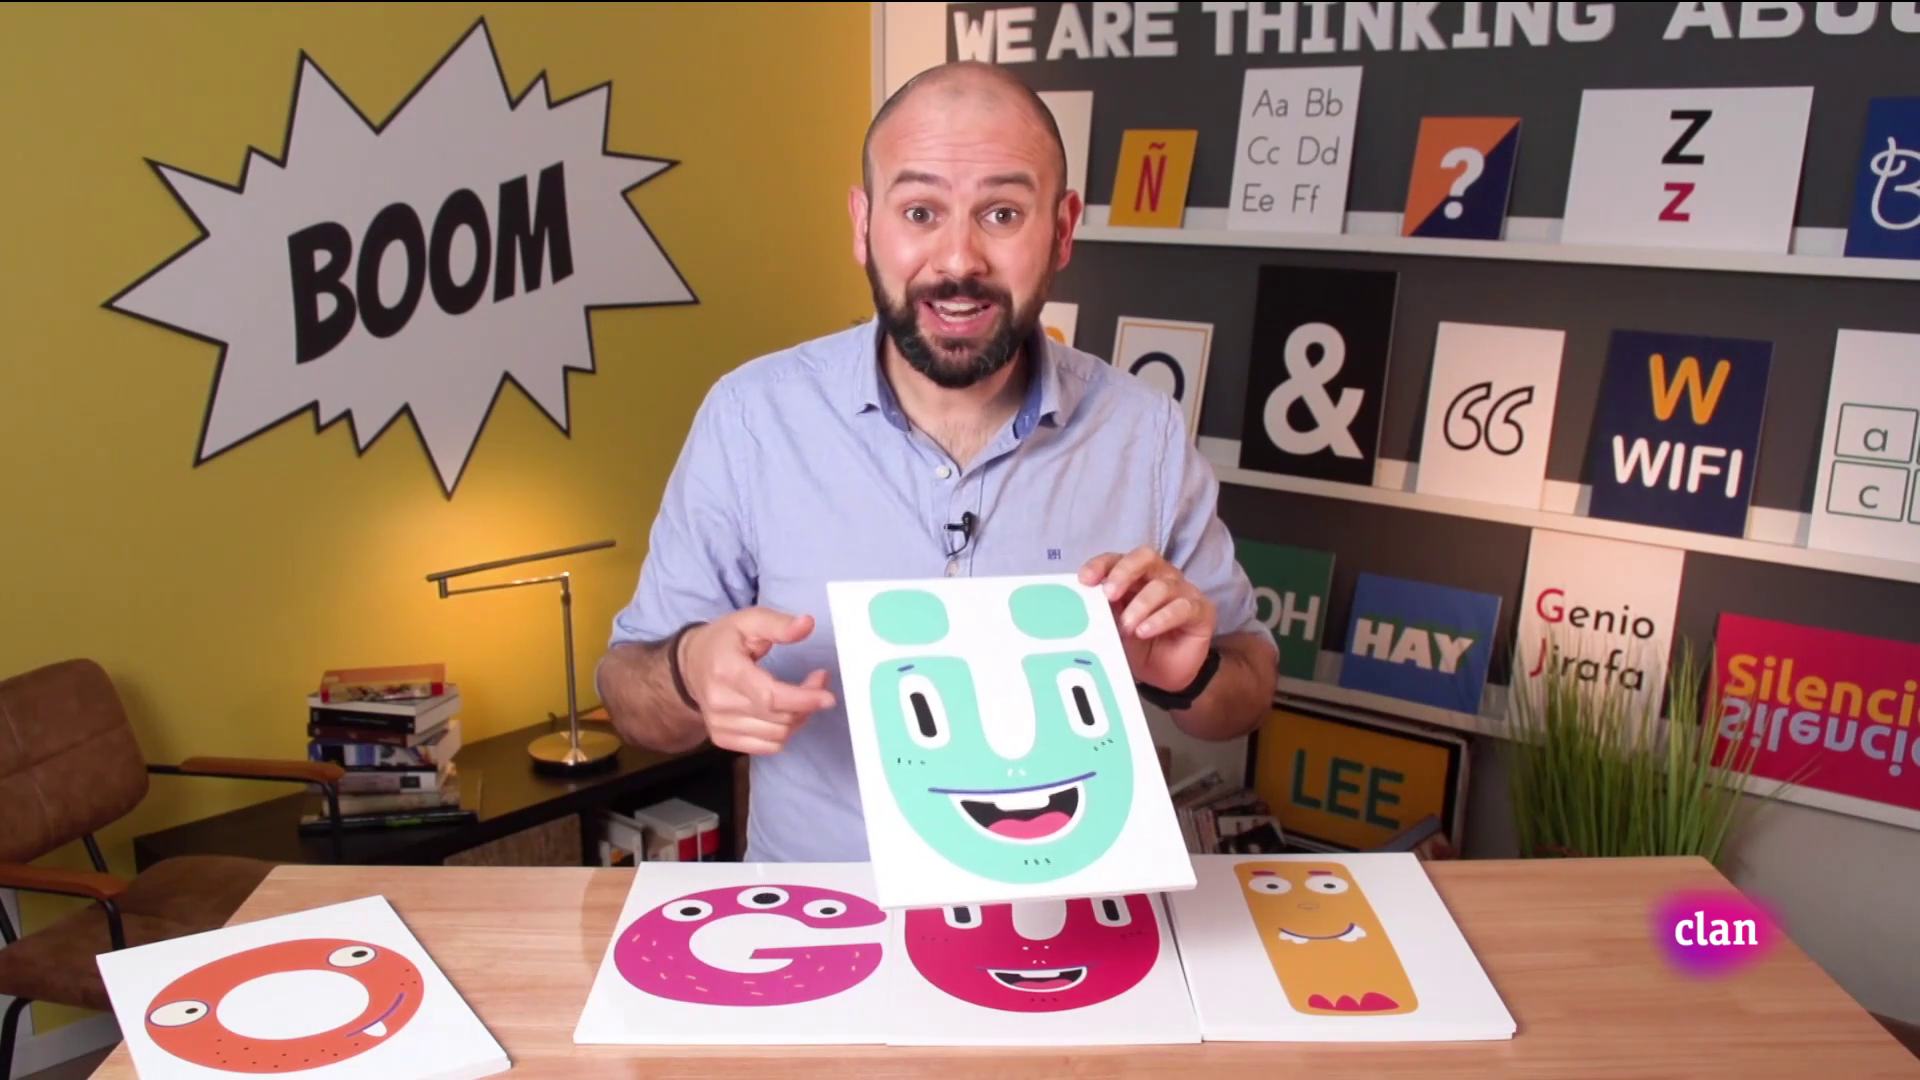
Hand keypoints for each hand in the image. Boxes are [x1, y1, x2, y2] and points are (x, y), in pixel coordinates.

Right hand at [678, 607, 836, 754]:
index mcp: (726, 671)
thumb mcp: (748, 621)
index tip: (827, 696)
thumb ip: (778, 624)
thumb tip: (806, 624)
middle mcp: (720, 703)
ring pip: (777, 736)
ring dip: (799, 718)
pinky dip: (784, 733)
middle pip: (778, 718)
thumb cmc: (721, 642)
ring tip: (802, 696)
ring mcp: (720, 725)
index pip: (770, 697)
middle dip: (808, 703)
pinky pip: (768, 747)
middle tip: (818, 681)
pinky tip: (786, 713)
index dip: (803, 699)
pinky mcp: (723, 739)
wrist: (689, 667)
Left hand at [1080, 547, 1216, 698]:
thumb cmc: (1139, 646)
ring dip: (1140, 606)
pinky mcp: (1201, 610)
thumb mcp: (1114, 630)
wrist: (1166, 676)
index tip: (1085, 580)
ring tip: (1127, 628)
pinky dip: (1160, 619)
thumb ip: (1103, 612)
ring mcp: (1183, 591)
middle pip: (1145, 557)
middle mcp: (1161, 577)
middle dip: (1124, 572)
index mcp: (1135, 577)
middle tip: (1109, 594)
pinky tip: (1145, 631)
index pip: (1118, 559)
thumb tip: (1084, 604)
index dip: (1101, 565)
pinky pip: (1182, 607)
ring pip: (1162, 586)